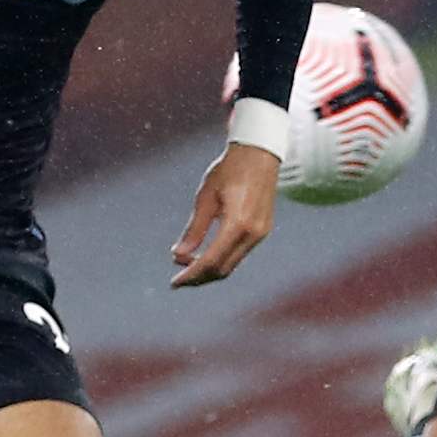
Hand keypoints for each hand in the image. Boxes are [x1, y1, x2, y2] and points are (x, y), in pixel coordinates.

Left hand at [171, 142, 279, 288]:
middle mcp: (252, 233)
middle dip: (199, 277)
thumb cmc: (229, 170)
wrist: (259, 153)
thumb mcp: (206, 197)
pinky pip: (239, 254)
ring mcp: (260, 233)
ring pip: (232, 264)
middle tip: (178, 276)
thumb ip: (194, 229)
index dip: (190, 274)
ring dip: (209, 269)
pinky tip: (206, 254)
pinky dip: (221, 259)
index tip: (174, 282)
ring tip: (188, 263)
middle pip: (222, 269)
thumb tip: (178, 255)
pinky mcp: (262, 230)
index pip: (210, 261)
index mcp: (237, 224)